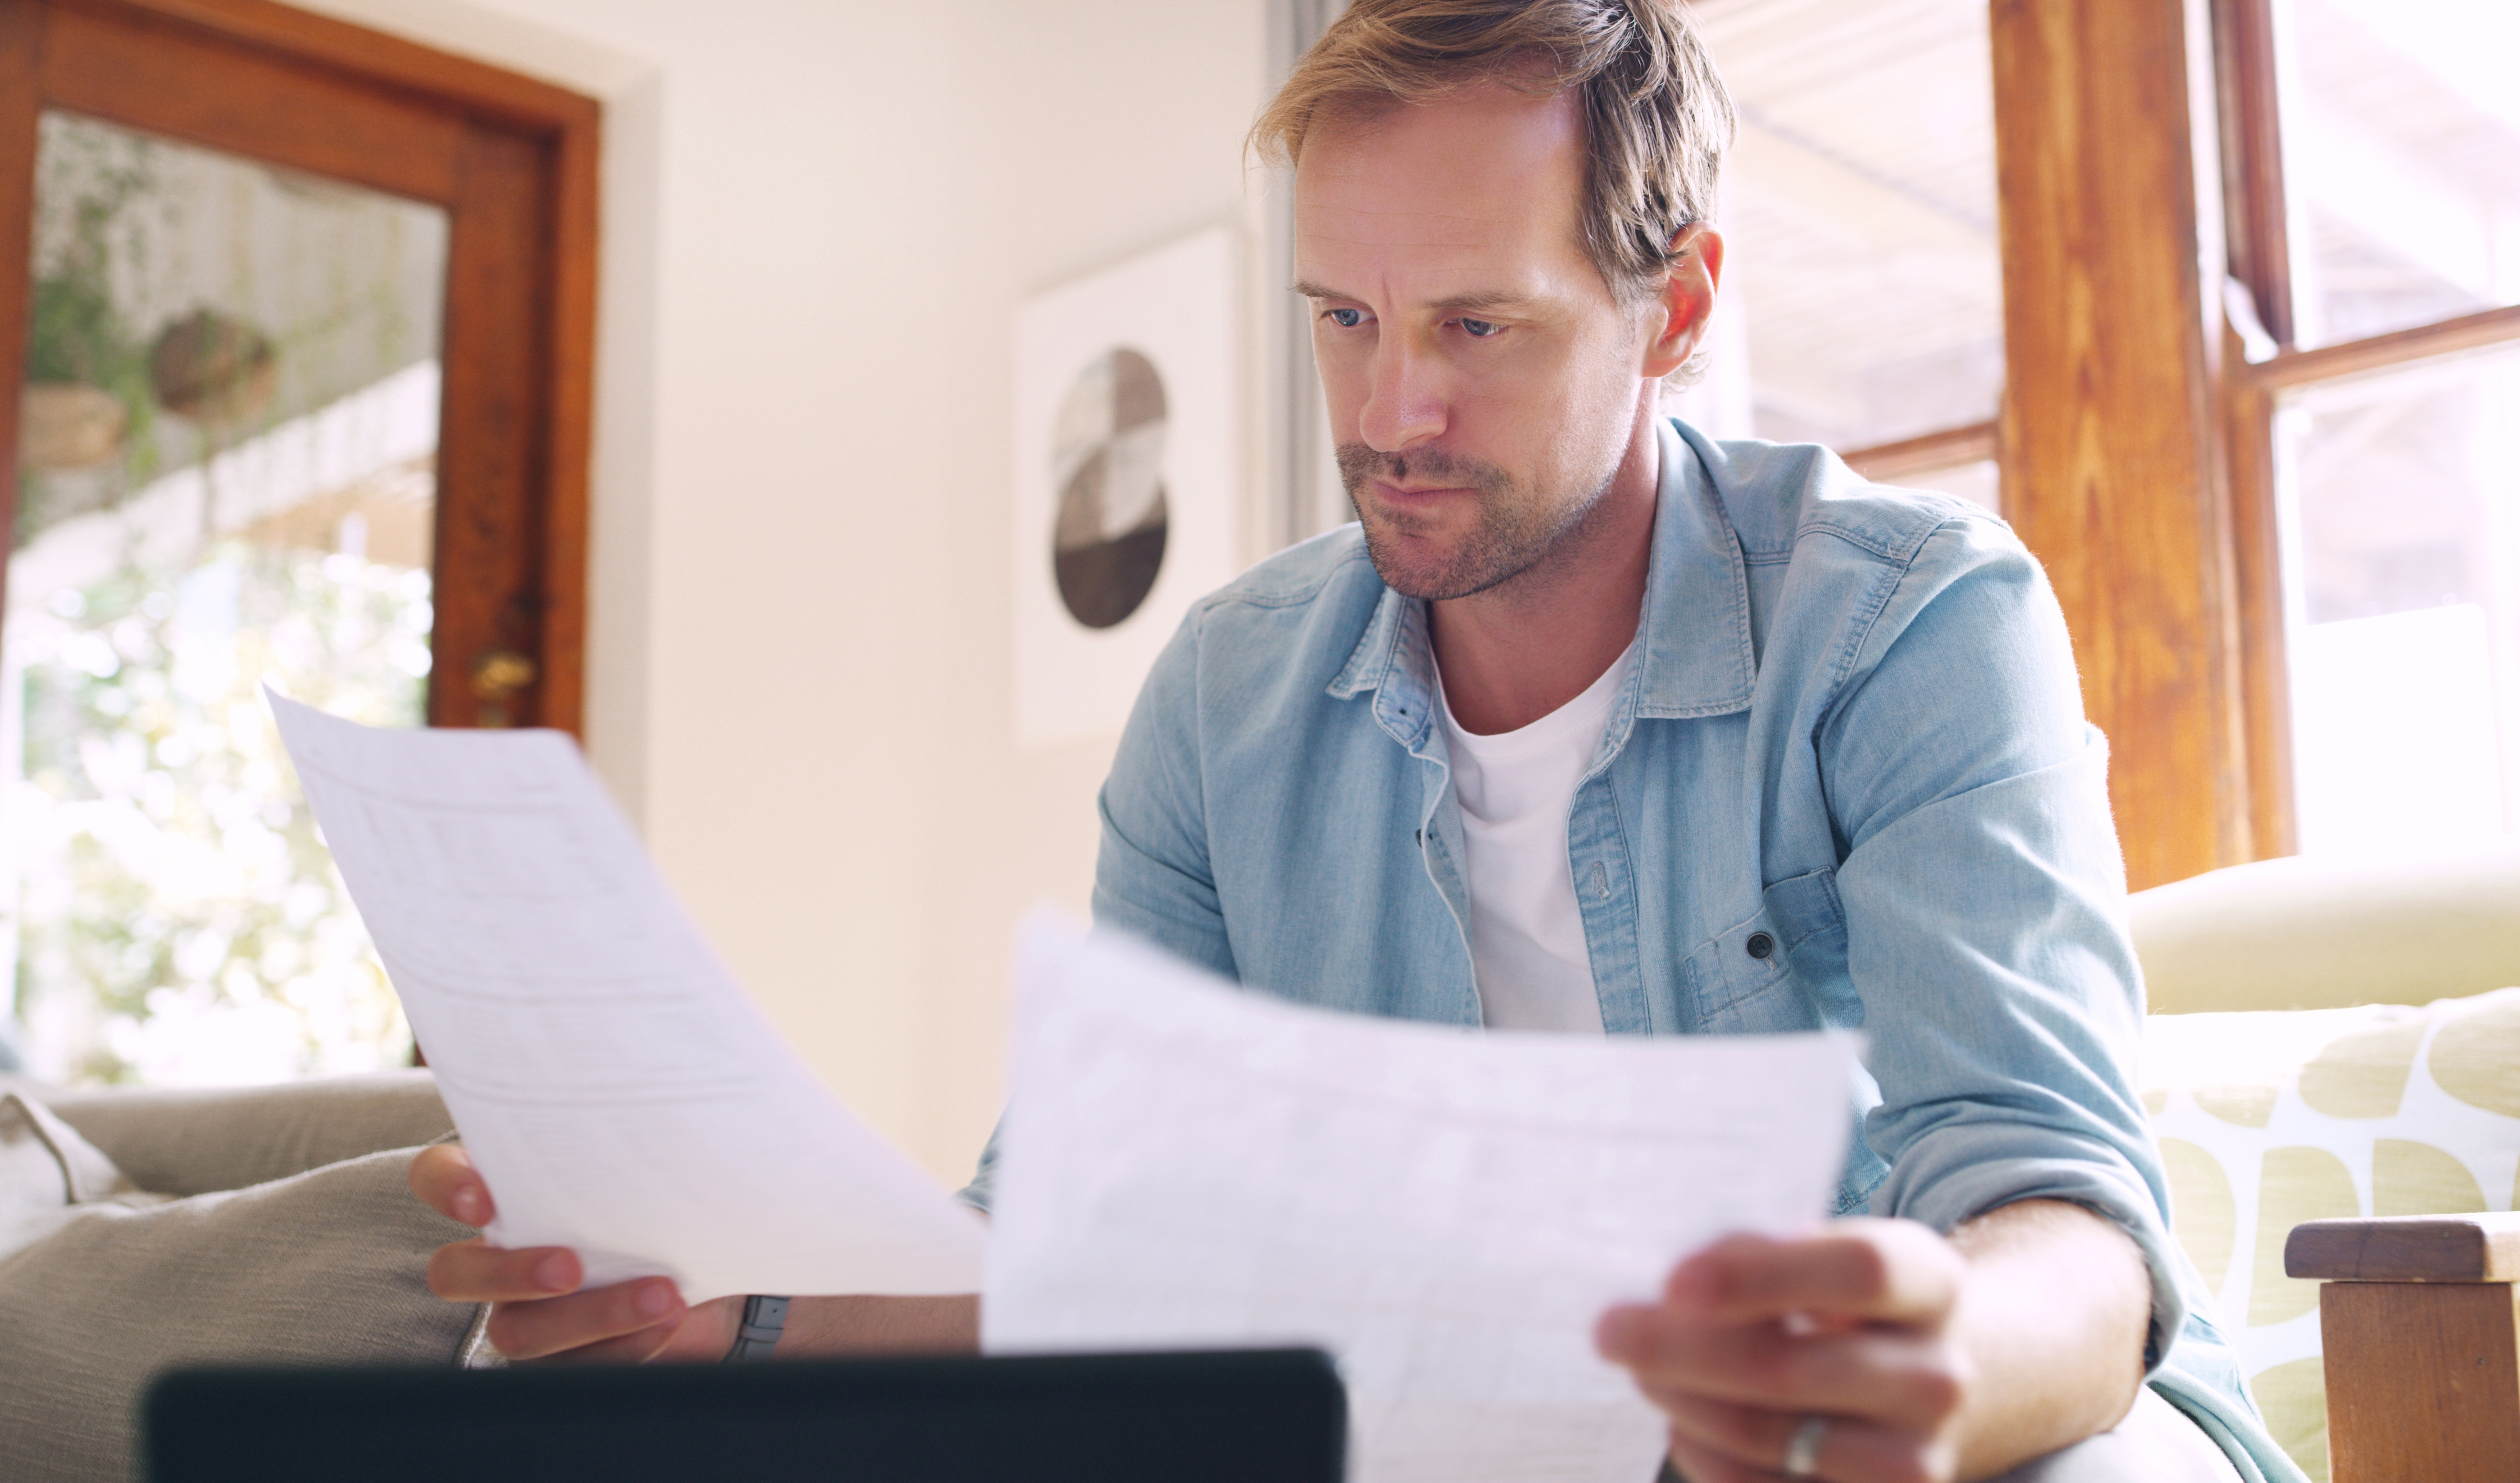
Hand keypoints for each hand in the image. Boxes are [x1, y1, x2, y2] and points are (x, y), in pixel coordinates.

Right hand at [407, 1143, 740, 1362]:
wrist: (703, 1255)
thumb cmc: (657, 1191)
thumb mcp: (646, 1157)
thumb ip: (631, 1136)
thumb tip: (667, 1093)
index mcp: (501, 1190)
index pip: (437, 1177)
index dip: (447, 1186)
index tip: (482, 1199)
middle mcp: (496, 1255)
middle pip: (456, 1274)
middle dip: (509, 1273)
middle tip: (569, 1267)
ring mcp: (523, 1313)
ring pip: (518, 1333)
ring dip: (593, 1316)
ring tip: (663, 1297)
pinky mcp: (563, 1359)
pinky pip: (576, 1368)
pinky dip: (627, 1347)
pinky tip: (670, 1320)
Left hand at [1595, 1218, 1969, 1482]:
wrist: (1920, 1382)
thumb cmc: (1843, 1301)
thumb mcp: (1825, 1254)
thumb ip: (1764, 1256)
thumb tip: (1676, 1289)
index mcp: (1930, 1282)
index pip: (1858, 1271)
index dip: (1760, 1274)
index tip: (1674, 1283)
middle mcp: (1938, 1376)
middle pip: (1789, 1367)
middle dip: (1680, 1351)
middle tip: (1610, 1331)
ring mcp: (1915, 1456)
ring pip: (1767, 1434)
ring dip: (1682, 1400)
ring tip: (1639, 1368)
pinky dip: (1704, 1453)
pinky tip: (1681, 1420)